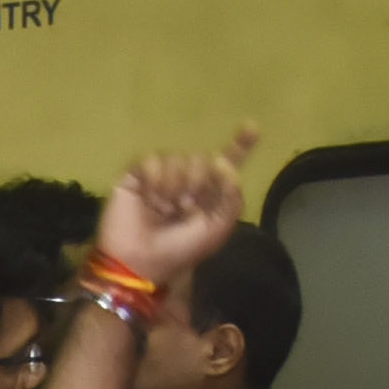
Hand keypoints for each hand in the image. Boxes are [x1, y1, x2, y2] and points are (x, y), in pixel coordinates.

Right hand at [100, 129, 259, 289]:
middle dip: (197, 181)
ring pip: (177, 157)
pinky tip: (150, 198)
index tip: (251, 126)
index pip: (226, 164)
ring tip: (165, 208)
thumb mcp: (217, 229)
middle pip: (201, 157)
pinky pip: (151, 159)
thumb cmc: (179, 251)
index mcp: (209, 194)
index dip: (240, 145)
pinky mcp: (137, 176)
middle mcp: (187, 181)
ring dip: (175, 184)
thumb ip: (231, 197)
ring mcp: (161, 177)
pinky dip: (155, 179)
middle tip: (185, 207)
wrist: (139, 262)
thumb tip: (221, 161)